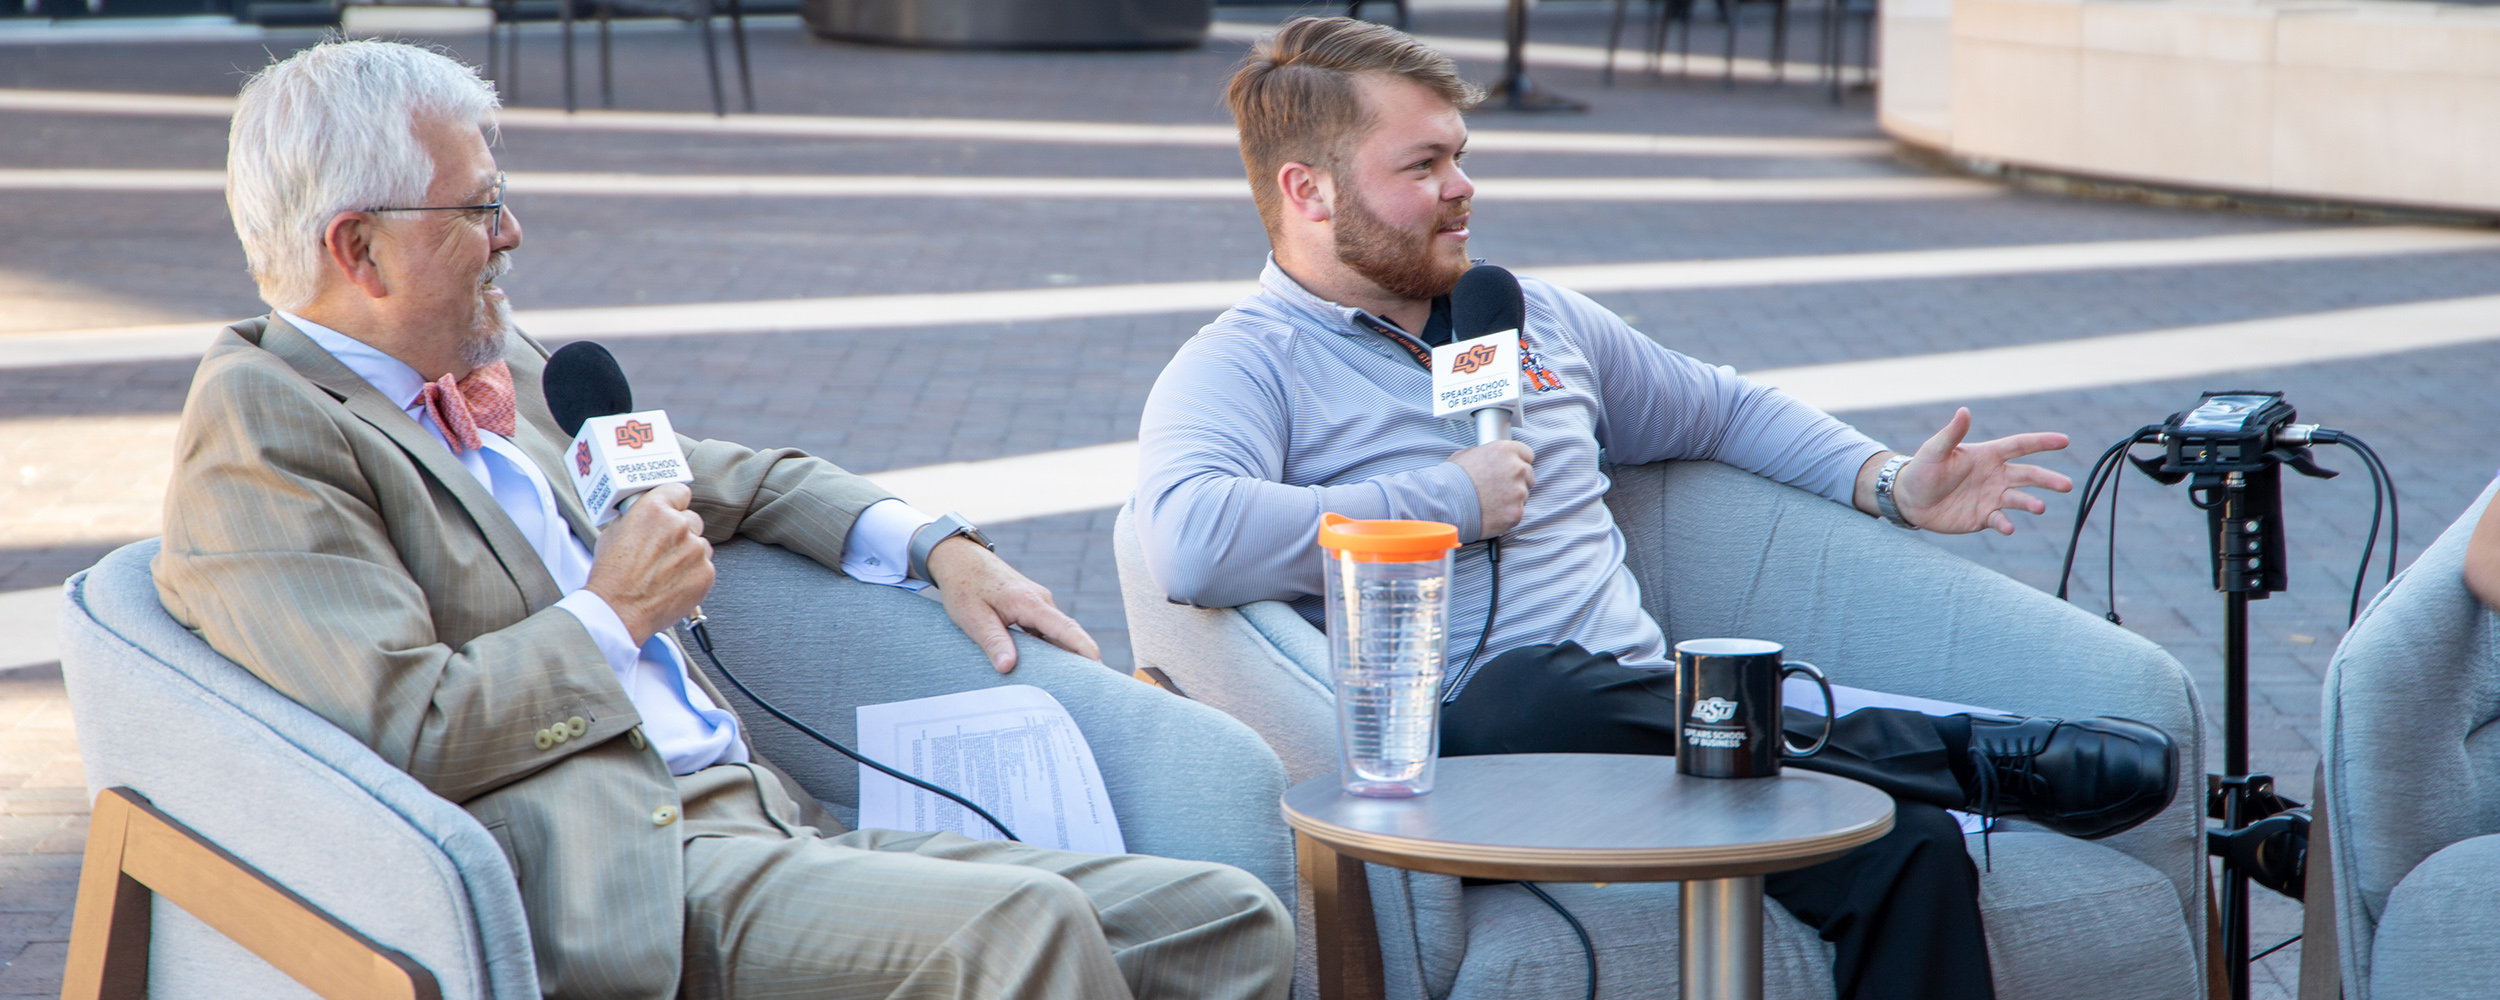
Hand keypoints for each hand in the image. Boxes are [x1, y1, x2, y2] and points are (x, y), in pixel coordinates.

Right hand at [586, 483, 714, 643]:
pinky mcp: (706, 573)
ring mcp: (696, 550)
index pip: (679, 491)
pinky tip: (673, 583)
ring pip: (700, 545)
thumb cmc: (611, 576)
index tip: (673, 509)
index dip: (674, 502)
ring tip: (665, 571)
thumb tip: (642, 515)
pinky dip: (693, 574)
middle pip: (692, 519)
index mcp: (655, 510)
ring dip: (688, 553)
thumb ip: (636, 518)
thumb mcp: (613, 533)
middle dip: (680, 532)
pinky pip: (705, 567)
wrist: (618, 611)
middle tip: (663, 548)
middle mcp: (679, 526)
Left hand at [927, 537, 1099, 672]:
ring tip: (1071, 683)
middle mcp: (1041, 601)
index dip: (1085, 649)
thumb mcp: (972, 616)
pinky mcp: (1031, 606)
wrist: (960, 558)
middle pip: (1069, 633)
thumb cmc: (964, 586)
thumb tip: (1007, 668)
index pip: (1066, 628)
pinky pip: (1048, 630)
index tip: (1100, 668)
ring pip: (1058, 632)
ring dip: (1065, 655)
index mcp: (1029, 602)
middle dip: (1080, 659)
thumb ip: (993, 640)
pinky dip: (1052, 647)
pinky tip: (1050, 666)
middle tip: (1089, 687)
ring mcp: (1038, 603)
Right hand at [1449, 440, 1534, 537]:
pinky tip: (1491, 513)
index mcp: (1506, 450)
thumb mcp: (1467, 454)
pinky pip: (1516, 513)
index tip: (1511, 470)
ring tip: (1490, 502)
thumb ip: (1487, 454)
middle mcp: (1516, 468)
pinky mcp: (1516, 513)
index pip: (1527, 454)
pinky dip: (1506, 515)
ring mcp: (1518, 492)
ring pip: (1523, 496)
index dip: (1518, 462)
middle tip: (1498, 489)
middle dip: (1516, 482)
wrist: (1445, 503)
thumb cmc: (1452, 479)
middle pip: (1528, 475)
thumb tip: (1489, 458)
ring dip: (1511, 499)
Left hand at [1871, 408, 2072, 534]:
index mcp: (1988, 455)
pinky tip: (2008, 528)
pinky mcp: (1984, 517)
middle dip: (2048, 479)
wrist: (1910, 500)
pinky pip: (1999, 520)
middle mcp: (1996, 475)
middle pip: (2028, 475)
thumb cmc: (1922, 470)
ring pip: (2019, 498)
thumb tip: (1964, 411)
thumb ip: (1951, 434)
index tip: (2064, 441)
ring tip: (2039, 507)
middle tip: (2067, 485)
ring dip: (2030, 502)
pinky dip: (2005, 523)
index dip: (2042, 442)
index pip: (2020, 445)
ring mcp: (1992, 497)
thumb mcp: (1934, 450)